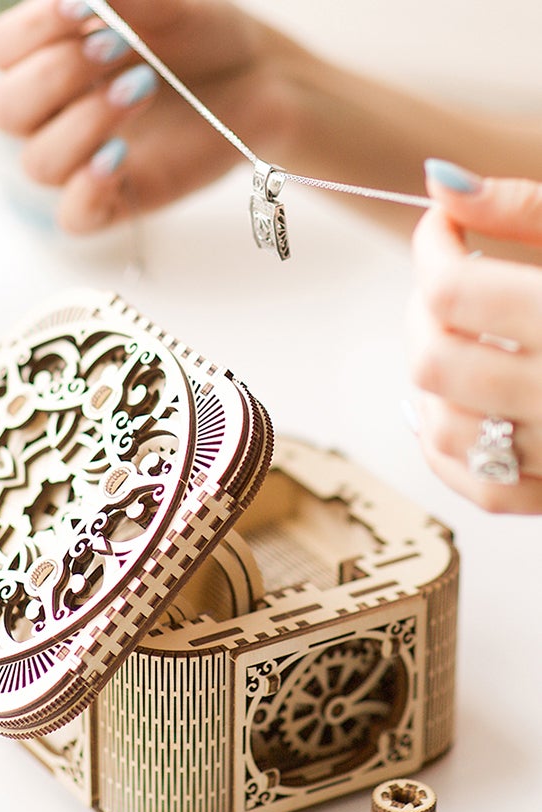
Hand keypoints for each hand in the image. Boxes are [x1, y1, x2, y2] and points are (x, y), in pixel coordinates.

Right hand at [0, 0, 294, 232]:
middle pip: (6, 111)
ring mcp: (85, 159)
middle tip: (115, 48)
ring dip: (81, 125)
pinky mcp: (118, 200)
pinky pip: (74, 217)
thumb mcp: (166, 3)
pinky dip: (86, 190)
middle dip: (56, 75)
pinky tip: (118, 158)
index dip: (32, 30)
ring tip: (140, 91)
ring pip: (38, 164)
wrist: (256, 79)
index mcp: (51, 55)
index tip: (84, 7)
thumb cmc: (202, 35)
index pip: (2, 51)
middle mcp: (58, 110)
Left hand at [409, 159, 541, 512]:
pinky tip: (453, 404)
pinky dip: (447, 447)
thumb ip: (529, 208)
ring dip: (429, 379)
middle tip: (447, 280)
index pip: (453, 290)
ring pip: (443, 430)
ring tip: (453, 338)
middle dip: (421, 310)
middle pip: (434, 363)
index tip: (442, 226)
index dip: (431, 245)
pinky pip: (476, 487)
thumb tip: (442, 184)